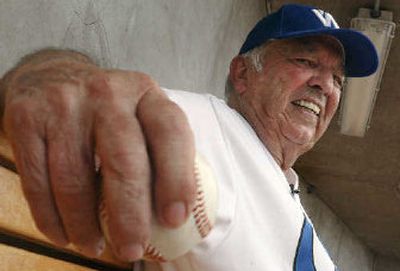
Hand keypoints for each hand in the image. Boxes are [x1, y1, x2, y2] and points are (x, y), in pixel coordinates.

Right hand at [0, 49, 195, 260]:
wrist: (51, 75)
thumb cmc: (107, 108)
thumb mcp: (139, 112)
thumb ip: (158, 150)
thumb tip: (173, 214)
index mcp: (145, 93)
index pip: (171, 132)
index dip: (177, 177)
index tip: (175, 218)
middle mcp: (108, 94)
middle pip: (124, 160)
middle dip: (130, 214)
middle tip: (132, 248)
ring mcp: (65, 104)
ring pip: (75, 177)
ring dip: (85, 224)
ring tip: (94, 246)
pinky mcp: (27, 118)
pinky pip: (38, 180)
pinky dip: (51, 217)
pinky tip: (65, 234)